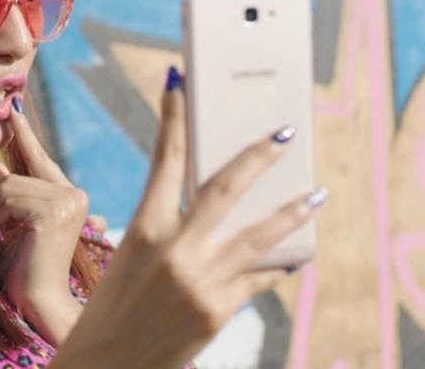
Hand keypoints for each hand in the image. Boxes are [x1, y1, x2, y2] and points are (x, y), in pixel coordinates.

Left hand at [0, 97, 88, 344]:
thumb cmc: (25, 270)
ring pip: (9, 189)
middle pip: (17, 178)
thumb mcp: (13, 225)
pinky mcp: (53, 213)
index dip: (24, 138)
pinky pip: (8, 202)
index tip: (12, 114)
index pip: (40, 161)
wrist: (38, 302)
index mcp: (70, 198)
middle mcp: (74, 196)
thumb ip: (9, 195)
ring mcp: (67, 202)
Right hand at [51, 70, 326, 368]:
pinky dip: (277, 265)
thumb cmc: (111, 312)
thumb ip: (165, 234)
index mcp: (140, 231)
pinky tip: (295, 255)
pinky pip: (258, 278)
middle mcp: (173, 250)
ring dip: (291, 211)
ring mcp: (201, 281)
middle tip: (285, 132)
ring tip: (316, 193)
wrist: (108, 367)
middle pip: (224, 188)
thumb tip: (214, 210)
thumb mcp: (127, 262)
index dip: (174, 119)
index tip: (182, 84)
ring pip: (259, 235)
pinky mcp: (220, 311)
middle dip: (259, 156)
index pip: (163, 161)